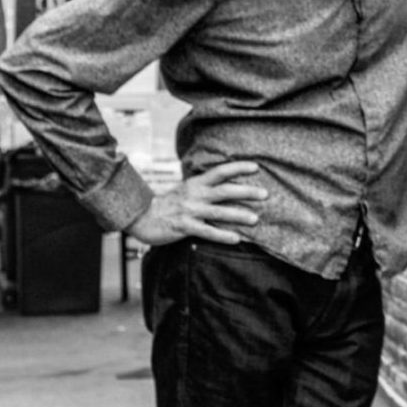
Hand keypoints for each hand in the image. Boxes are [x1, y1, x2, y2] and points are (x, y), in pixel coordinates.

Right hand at [126, 161, 265, 245]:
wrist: (141, 216)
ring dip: (238, 215)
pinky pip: (206, 231)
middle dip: (246, 191)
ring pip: (218, 212)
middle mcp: (195, 195)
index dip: (238, 168)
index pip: (220, 172)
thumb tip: (230, 185)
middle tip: (265, 194)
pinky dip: (222, 235)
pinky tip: (236, 239)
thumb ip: (205, 187)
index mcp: (196, 183)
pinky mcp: (184, 227)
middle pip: (224, 190)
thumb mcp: (187, 190)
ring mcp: (190, 211)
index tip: (256, 167)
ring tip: (255, 219)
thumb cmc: (169, 203)